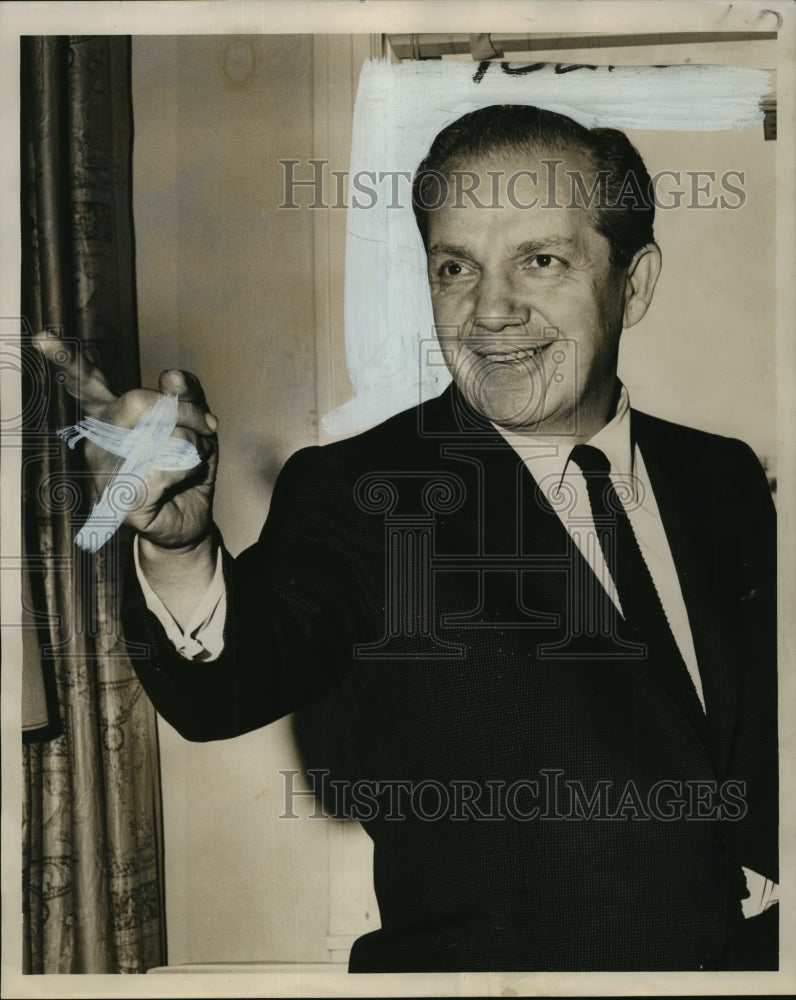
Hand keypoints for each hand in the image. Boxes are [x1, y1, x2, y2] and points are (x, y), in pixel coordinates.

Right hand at [34, 331, 218, 550]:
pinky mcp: (121, 496)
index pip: (87, 383)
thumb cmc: (187, 471)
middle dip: (187, 412)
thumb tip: (172, 375)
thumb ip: (187, 396)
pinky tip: (182, 480)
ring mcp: (105, 468)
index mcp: (112, 417)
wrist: (189, 522)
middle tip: (208, 428)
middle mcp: (99, 439)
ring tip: (193, 460)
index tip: (43, 337)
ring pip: (161, 432)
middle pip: (141, 400)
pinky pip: (168, 463)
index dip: (66, 360)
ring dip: (195, 444)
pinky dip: (190, 467)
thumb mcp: (196, 426)